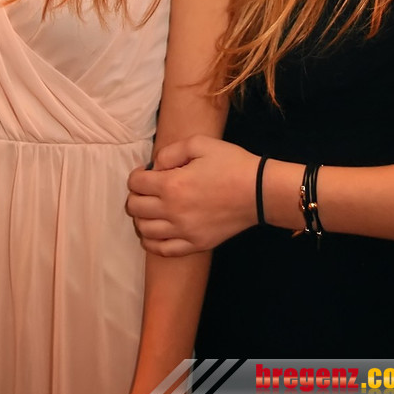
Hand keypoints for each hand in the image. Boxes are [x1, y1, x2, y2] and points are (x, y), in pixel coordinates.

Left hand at [127, 135, 258, 255]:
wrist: (258, 191)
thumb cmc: (231, 163)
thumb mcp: (200, 143)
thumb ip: (171, 152)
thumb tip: (155, 167)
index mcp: (172, 185)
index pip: (135, 183)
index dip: (137, 175)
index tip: (146, 172)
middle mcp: (172, 211)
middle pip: (135, 208)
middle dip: (136, 195)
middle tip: (148, 189)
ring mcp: (183, 231)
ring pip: (144, 231)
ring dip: (142, 218)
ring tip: (152, 208)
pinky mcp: (195, 245)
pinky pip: (162, 250)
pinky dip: (152, 242)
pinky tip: (156, 231)